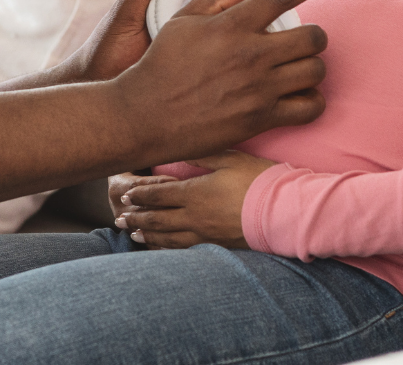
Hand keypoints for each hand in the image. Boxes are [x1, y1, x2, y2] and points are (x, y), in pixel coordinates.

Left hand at [62, 0, 222, 83]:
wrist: (98, 86)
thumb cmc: (105, 50)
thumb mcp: (124, 12)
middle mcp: (175, 13)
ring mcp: (184, 35)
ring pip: (214, 17)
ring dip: (231, 13)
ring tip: (251, 9)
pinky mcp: (190, 57)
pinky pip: (211, 42)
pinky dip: (225, 38)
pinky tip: (237, 38)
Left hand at [110, 151, 276, 248]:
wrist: (282, 211)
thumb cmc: (258, 180)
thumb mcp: (230, 159)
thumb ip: (203, 155)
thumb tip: (182, 152)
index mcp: (195, 193)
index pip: (159, 194)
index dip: (141, 194)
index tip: (127, 194)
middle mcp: (194, 217)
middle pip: (158, 218)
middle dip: (137, 217)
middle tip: (120, 218)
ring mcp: (204, 235)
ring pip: (167, 237)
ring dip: (147, 235)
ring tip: (132, 234)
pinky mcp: (216, 246)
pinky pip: (183, 250)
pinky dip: (166, 249)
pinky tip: (161, 248)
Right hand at [111, 0, 331, 164]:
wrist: (146, 115)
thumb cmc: (161, 65)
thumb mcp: (183, 20)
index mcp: (233, 25)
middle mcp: (251, 54)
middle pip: (313, 37)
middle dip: (315, 35)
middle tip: (304, 39)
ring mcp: (259, 88)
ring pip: (315, 71)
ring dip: (313, 66)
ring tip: (300, 67)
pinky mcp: (261, 118)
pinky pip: (309, 108)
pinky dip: (312, 101)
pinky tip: (300, 95)